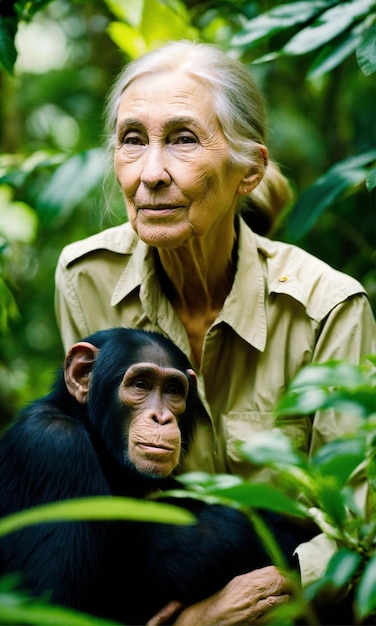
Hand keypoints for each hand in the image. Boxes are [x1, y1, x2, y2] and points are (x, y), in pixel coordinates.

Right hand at [146, 566, 292, 624]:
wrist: (205, 621)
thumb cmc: (218, 603)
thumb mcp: (234, 585)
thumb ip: (250, 581)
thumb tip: (268, 576)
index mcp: (243, 580)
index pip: (271, 571)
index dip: (284, 572)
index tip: (291, 574)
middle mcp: (248, 591)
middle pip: (277, 581)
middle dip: (290, 583)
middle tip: (298, 584)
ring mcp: (251, 607)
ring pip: (278, 597)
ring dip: (288, 596)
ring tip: (295, 595)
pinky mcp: (253, 622)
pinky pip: (272, 613)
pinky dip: (281, 608)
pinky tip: (286, 606)